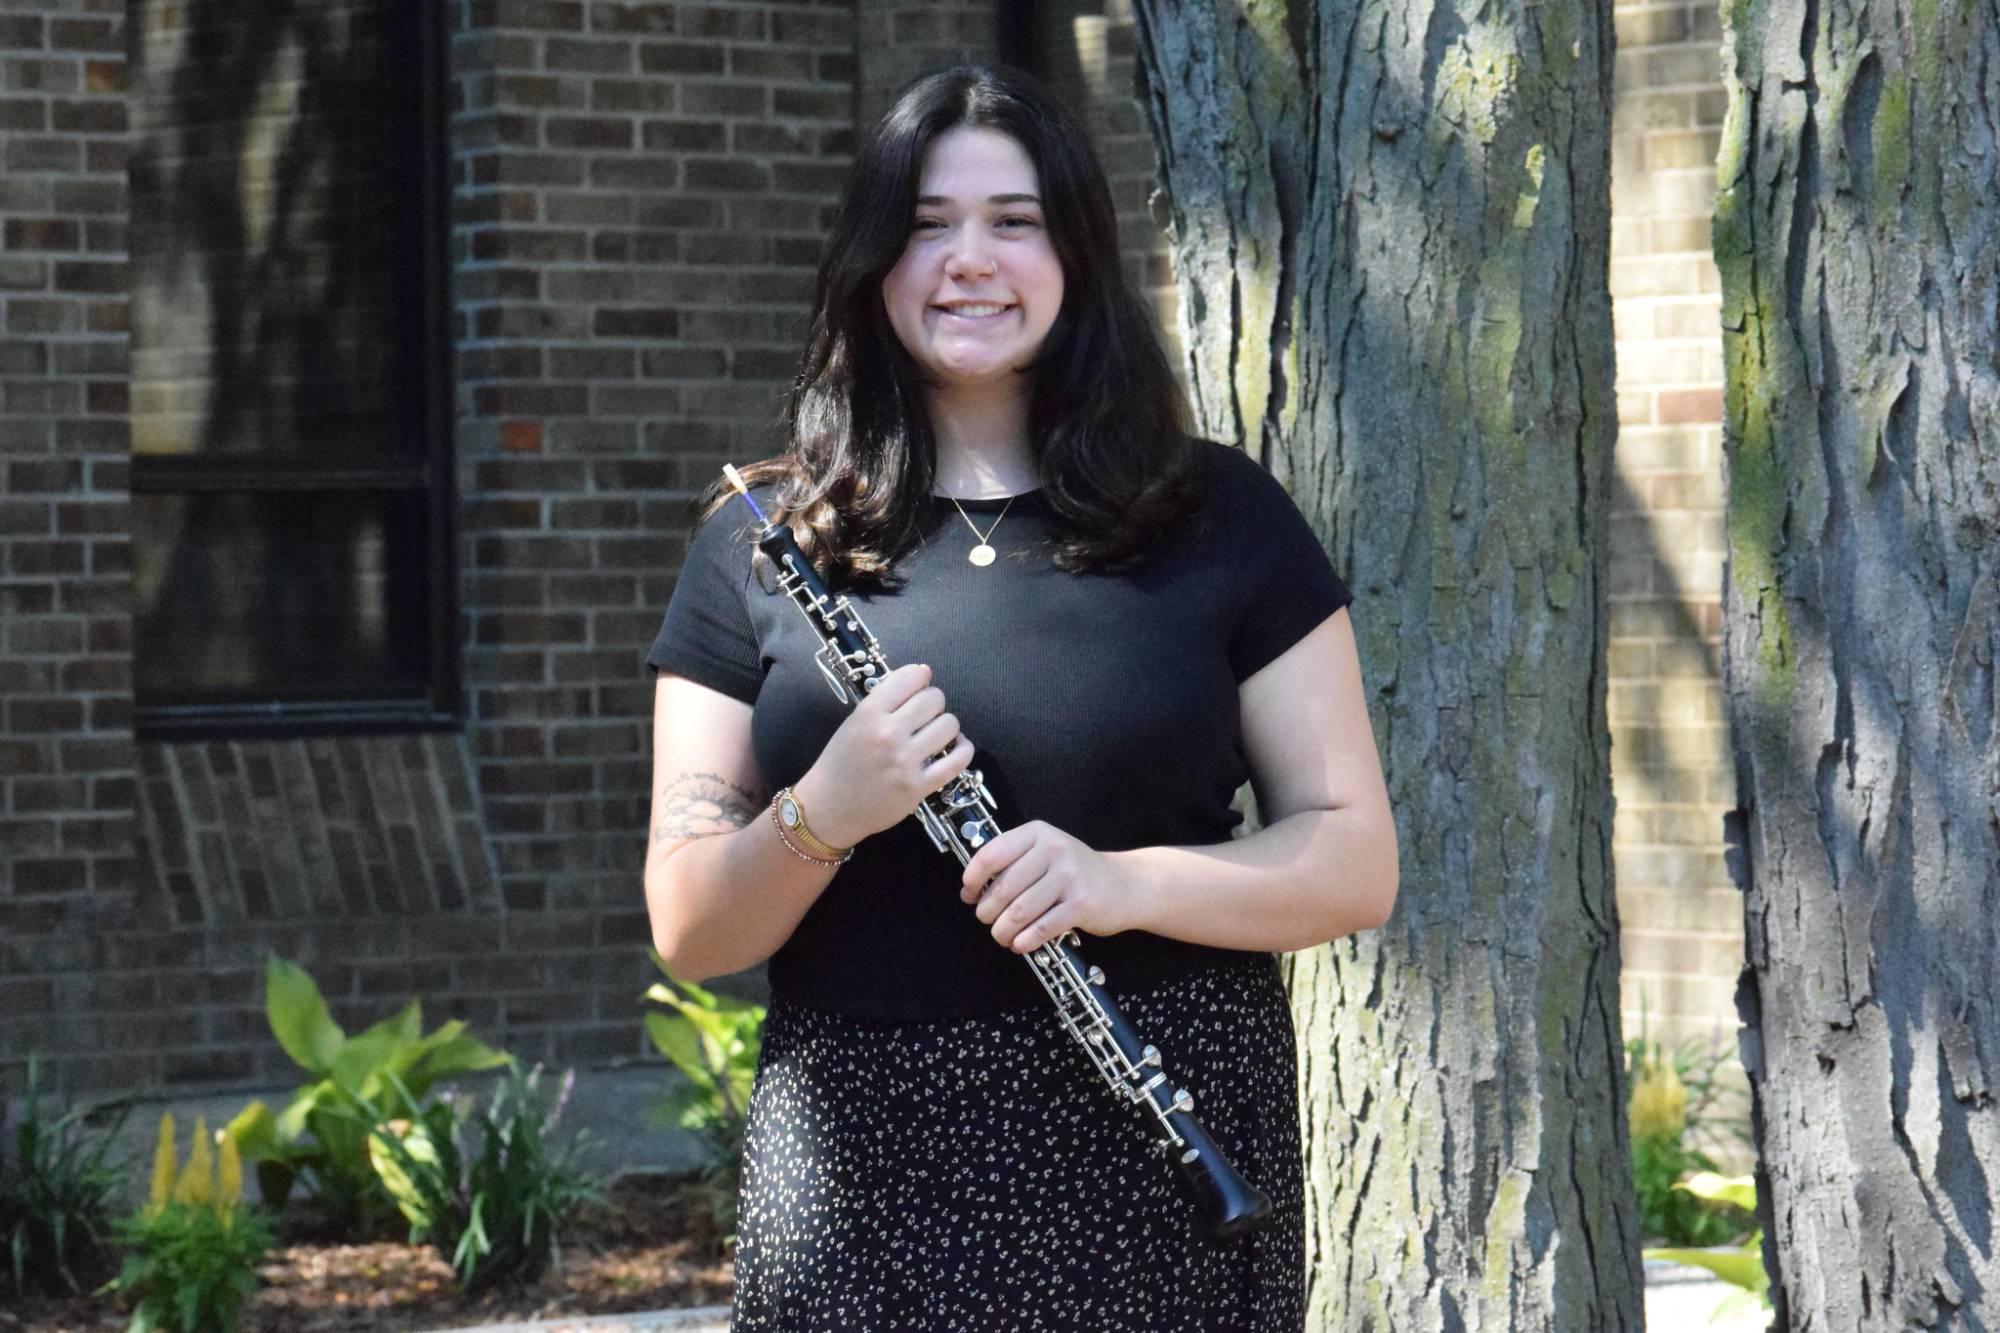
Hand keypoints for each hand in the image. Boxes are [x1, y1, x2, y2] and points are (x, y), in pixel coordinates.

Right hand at [794, 663, 974, 848]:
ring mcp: (904, 761)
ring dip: (946, 727)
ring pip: (949, 725)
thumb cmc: (840, 763)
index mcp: (869, 713)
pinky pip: (958, 760)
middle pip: (934, 699)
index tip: (918, 688)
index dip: (920, 678)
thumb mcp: (854, 722)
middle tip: (924, 716)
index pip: (912, 677)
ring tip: (935, 734)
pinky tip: (955, 748)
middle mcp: (888, 734)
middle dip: (933, 704)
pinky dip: (963, 750)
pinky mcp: (918, 787)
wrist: (829, 808)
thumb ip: (886, 699)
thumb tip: (925, 672)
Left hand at [959, 821, 1138, 953]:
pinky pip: (1042, 927)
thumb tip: (972, 890)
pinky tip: (1020, 944)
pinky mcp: (1081, 903)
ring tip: (1002, 936)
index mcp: (1038, 833)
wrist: (1125, 885)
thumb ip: (1013, 863)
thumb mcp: (1046, 853)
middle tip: (987, 920)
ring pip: (1019, 911)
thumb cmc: (1076, 872)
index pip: (991, 854)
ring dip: (1003, 930)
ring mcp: (1069, 876)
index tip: (968, 894)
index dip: (972, 879)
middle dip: (987, 911)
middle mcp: (1054, 849)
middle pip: (1003, 887)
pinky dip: (1025, 940)